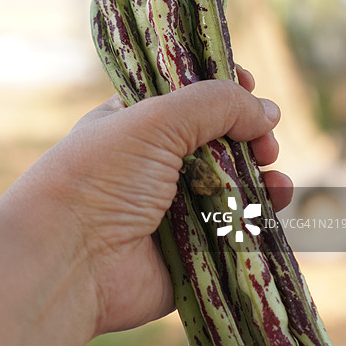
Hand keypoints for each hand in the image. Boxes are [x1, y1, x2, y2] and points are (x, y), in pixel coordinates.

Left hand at [45, 73, 290, 336]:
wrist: (69, 261)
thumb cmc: (102, 177)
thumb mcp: (155, 120)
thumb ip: (215, 104)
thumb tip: (268, 111)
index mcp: (138, 122)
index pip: (188, 96)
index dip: (223, 90)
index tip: (251, 85)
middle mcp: (156, 163)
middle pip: (219, 141)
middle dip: (250, 136)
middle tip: (264, 143)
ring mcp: (174, 209)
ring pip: (234, 186)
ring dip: (263, 177)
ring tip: (275, 175)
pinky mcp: (191, 251)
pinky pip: (235, 230)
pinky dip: (259, 216)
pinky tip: (276, 203)